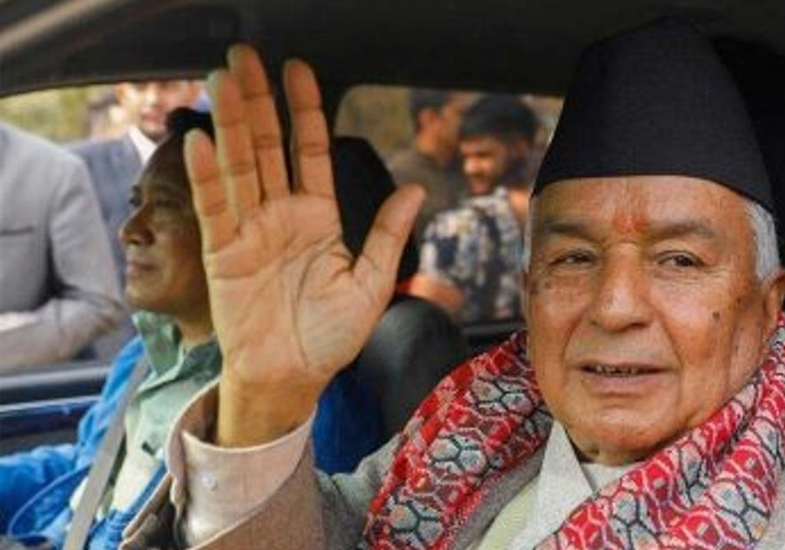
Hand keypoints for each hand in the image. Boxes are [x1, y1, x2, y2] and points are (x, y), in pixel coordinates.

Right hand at [185, 45, 423, 445]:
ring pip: (238, 167)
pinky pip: (215, 209)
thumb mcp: (371, 283)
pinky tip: (199, 141)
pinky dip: (206, 177)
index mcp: (317, 218)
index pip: (311, 151)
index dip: (305, 111)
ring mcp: (249, 232)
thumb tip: (416, 190)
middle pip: (267, 148)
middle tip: (245, 56)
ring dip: (229, 124)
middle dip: (258, 102)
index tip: (300, 70)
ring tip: (221, 80)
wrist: (295, 378)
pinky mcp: (223, 255)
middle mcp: (281, 216)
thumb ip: (386, 234)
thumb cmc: (331, 337)